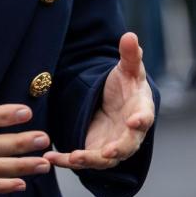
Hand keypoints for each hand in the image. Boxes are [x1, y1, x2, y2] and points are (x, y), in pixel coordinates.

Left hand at [45, 32, 154, 170]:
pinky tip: (51, 157)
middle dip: (117, 150)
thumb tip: (130, 35)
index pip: (145, 117)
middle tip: (107, 153)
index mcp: (141, 111)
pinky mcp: (94, 151)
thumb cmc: (126, 85)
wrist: (115, 101)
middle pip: (127, 146)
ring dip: (89, 160)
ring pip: (104, 159)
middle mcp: (129, 134)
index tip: (135, 121)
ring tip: (73, 158)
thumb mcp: (127, 68)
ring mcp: (112, 145)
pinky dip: (67, 161)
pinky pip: (82, 160)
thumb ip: (129, 55)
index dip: (141, 120)